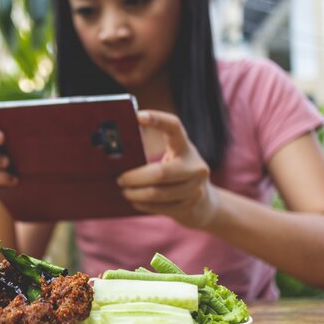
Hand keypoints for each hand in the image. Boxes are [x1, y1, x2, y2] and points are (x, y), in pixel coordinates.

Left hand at [117, 110, 219, 228]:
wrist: (206, 202)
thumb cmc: (179, 173)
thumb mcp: (173, 157)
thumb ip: (154, 149)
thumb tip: (117, 146)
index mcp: (186, 148)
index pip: (175, 127)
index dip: (158, 119)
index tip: (138, 116)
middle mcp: (195, 167)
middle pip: (161, 172)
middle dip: (135, 177)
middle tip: (120, 179)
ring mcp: (195, 189)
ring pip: (158, 193)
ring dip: (136, 194)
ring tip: (125, 191)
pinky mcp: (190, 207)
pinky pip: (160, 208)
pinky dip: (143, 205)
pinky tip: (135, 202)